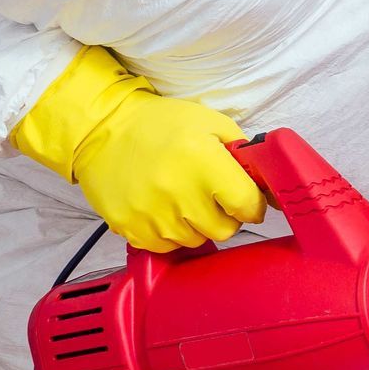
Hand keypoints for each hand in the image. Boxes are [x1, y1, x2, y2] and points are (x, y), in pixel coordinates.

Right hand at [13, 46, 265, 250]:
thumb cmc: (161, 124)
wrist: (101, 130)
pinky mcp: (130, 228)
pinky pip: (166, 247)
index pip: (248, 205)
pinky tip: (162, 209)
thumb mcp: (210, 123)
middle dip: (226, 216)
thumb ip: (243, 152)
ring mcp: (152, 215)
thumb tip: (266, 181)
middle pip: (225, 230)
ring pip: (196, 240)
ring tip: (182, 198)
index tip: (246, 200)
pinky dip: (170, 233)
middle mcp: (179, 193)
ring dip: (196, 225)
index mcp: (204, 162)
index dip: (252, 204)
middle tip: (212, 197)